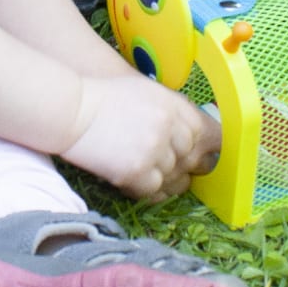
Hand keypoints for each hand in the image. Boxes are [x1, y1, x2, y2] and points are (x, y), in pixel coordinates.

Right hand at [59, 74, 221, 200]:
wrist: (73, 110)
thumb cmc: (109, 99)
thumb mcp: (150, 94)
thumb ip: (177, 114)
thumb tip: (200, 139)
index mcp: (177, 106)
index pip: (213, 135)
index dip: (213, 149)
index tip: (210, 156)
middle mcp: (171, 129)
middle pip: (197, 161)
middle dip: (188, 166)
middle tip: (173, 165)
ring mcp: (156, 152)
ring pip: (177, 180)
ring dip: (168, 180)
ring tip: (148, 169)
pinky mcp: (138, 173)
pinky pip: (155, 192)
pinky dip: (148, 190)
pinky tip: (135, 179)